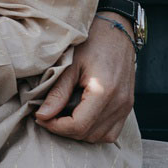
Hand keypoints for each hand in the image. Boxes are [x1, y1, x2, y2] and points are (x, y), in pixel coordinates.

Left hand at [34, 14, 136, 142]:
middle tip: (46, 116)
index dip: (55, 126)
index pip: (79, 126)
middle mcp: (120, 103)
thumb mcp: (70, 64)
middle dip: (64, 130)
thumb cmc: (91, 42)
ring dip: (79, 132)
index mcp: (105, 92)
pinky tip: (78, 117)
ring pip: (101, 137)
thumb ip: (57, 93)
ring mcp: (126, 106)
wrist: (116, 30)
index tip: (40, 117)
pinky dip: (94, 130)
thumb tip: (42, 116)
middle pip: (89, 134)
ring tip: (60, 116)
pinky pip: (112, 130)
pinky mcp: (127, 105)